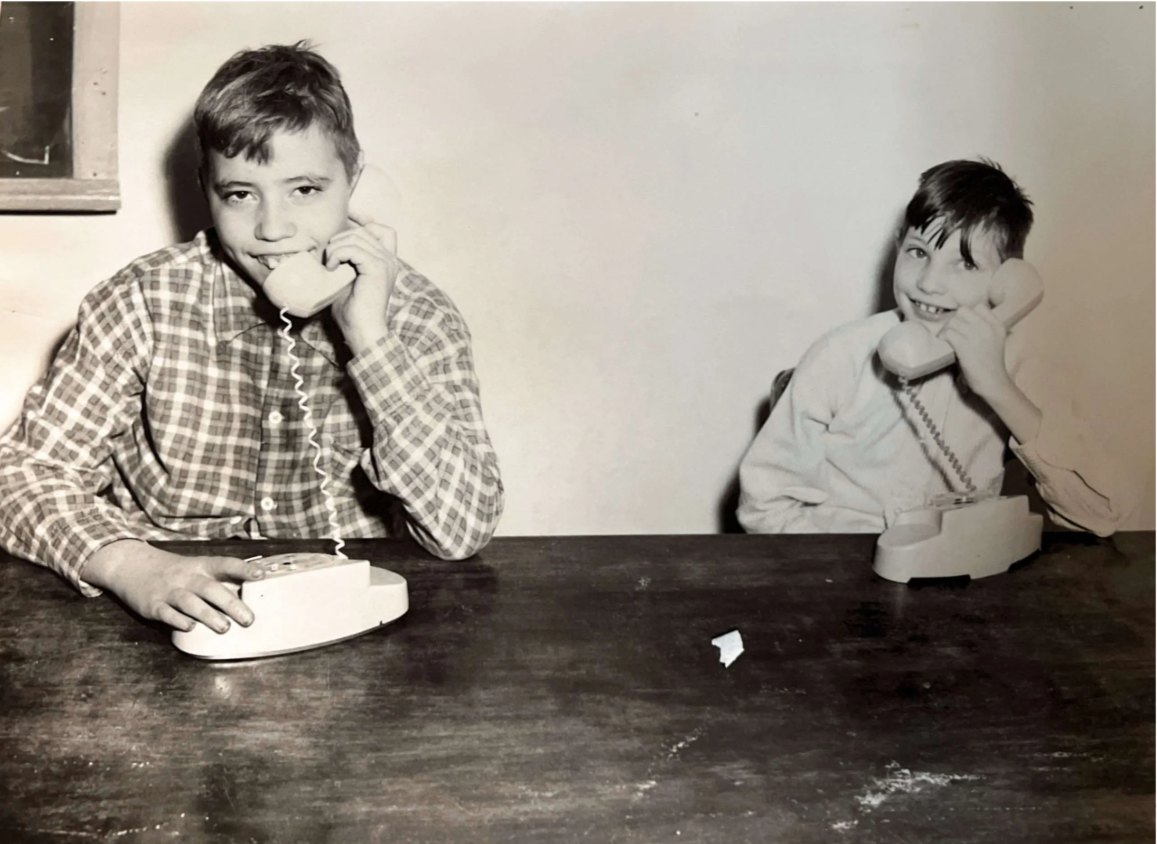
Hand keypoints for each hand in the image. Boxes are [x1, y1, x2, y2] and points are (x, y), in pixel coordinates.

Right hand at [82, 540, 265, 632]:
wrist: (132, 565)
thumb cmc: (175, 571)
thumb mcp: (197, 569)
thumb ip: (220, 580)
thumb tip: (249, 596)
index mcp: (201, 566)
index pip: (225, 564)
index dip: (244, 569)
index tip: (261, 575)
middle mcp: (187, 577)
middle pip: (210, 588)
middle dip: (230, 603)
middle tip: (248, 619)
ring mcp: (169, 591)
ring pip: (190, 602)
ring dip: (208, 615)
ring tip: (224, 627)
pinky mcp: (153, 604)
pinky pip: (166, 613)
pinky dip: (178, 620)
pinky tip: (190, 627)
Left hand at [325, 223, 401, 355]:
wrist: (361, 330)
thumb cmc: (352, 311)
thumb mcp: (346, 279)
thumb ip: (345, 261)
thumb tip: (325, 245)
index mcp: (386, 262)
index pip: (382, 229)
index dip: (363, 220)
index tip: (345, 220)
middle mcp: (390, 259)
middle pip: (364, 230)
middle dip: (340, 237)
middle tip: (329, 257)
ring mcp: (386, 263)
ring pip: (356, 237)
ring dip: (336, 247)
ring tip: (329, 264)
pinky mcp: (377, 268)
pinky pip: (353, 248)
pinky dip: (338, 255)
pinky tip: (331, 268)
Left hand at [939, 303, 1014, 400]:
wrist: (993, 382)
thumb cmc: (990, 363)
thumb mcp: (994, 340)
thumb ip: (984, 327)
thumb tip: (963, 318)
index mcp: (996, 325)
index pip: (979, 307)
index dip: (969, 314)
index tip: (965, 324)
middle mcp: (987, 327)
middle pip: (963, 311)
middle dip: (955, 320)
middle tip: (953, 331)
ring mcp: (976, 335)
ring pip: (953, 322)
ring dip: (948, 330)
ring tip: (948, 339)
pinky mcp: (964, 346)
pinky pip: (948, 333)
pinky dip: (944, 338)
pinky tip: (945, 343)